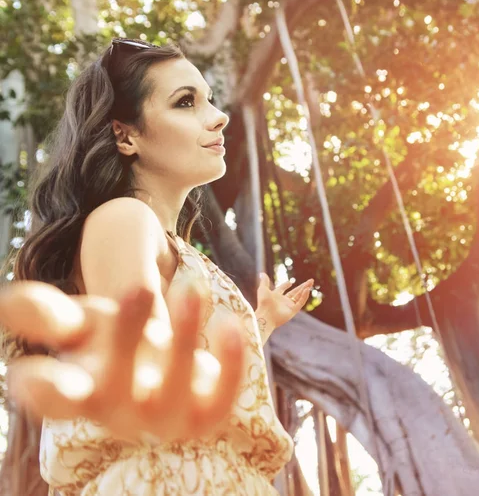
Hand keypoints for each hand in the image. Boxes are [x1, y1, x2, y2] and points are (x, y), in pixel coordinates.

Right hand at [1, 280, 244, 443]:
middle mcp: (120, 412)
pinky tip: (228, 323)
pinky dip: (230, 364)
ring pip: (173, 391)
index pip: (53, 399)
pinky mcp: (207, 414)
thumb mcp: (81, 322)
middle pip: (115, 387)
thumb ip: (47, 313)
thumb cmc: (112, 338)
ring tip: (192, 285)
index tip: (38, 367)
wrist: (162, 361)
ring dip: (183, 338)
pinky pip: (222, 399)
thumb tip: (8, 303)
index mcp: (80, 391)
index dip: (44, 387)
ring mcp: (165, 418)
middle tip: (138, 287)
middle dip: (125, 339)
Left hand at [256, 273, 313, 330]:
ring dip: (305, 289)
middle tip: (310, 280)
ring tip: (311, 282)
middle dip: (302, 286)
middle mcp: (283, 301)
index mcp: (275, 296)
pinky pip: (300, 302)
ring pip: (299, 296)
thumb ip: (264, 281)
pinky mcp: (293, 311)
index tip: (290, 282)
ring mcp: (288, 306)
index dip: (285, 285)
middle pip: (294, 292)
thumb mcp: (263, 289)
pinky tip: (307, 289)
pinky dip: (304, 296)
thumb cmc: (263, 303)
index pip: (282, 289)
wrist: (265, 315)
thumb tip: (262, 273)